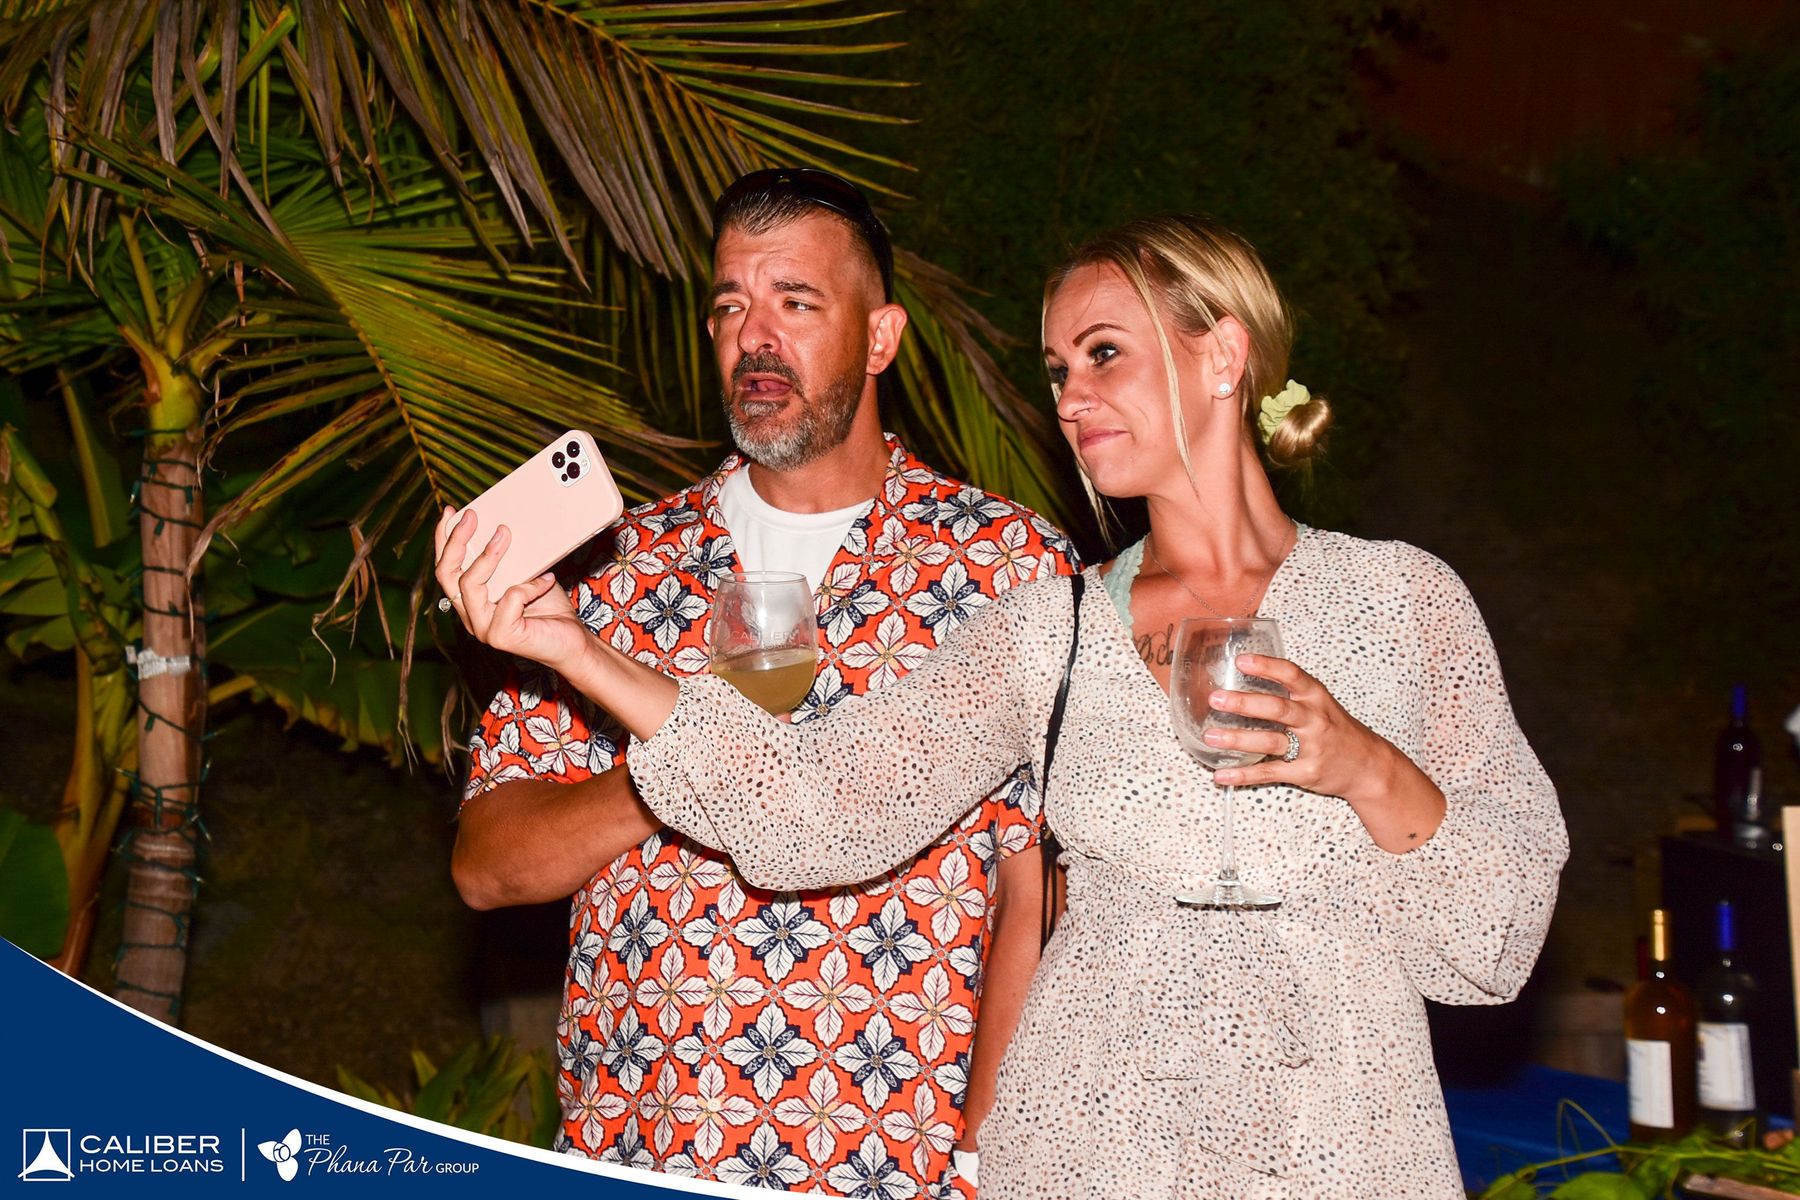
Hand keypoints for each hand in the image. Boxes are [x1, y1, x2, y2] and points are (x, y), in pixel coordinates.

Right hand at [432, 506, 593, 673]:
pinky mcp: (502, 636)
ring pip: (469, 586)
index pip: (446, 568)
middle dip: (456, 540)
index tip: (451, 511)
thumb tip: (502, 525)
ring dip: (487, 555)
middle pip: (447, 574)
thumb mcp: (524, 574)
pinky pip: (510, 598)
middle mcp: (470, 615)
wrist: (571, 641)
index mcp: (470, 601)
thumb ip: (508, 558)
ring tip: (504, 533)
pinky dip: (530, 585)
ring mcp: (483, 628)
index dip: (443, 539)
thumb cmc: (548, 607)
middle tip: (471, 516)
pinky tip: (547, 580)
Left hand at [1204, 653, 1396, 802]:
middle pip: (1278, 709)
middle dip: (1244, 703)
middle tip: (1215, 699)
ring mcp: (1311, 748)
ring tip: (1210, 736)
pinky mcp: (1305, 773)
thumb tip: (1245, 674)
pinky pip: (1269, 773)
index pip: (1291, 675)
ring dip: (1237, 739)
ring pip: (1270, 742)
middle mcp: (1314, 720)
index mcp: (1316, 697)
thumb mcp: (1320, 703)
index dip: (1266, 666)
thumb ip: (1290, 692)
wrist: (1368, 766)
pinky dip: (1243, 775)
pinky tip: (1221, 774)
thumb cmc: (1337, 729)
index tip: (1241, 661)